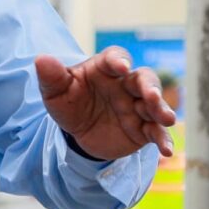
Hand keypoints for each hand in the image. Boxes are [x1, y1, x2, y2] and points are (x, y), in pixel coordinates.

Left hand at [35, 47, 176, 161]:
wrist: (77, 133)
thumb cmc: (69, 102)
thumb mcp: (55, 92)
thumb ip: (51, 77)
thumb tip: (41, 60)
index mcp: (105, 69)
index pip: (116, 58)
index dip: (119, 61)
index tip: (121, 67)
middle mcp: (125, 85)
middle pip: (144, 79)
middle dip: (149, 86)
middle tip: (151, 95)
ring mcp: (136, 106)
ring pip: (154, 105)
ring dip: (162, 110)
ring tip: (167, 118)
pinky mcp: (142, 129)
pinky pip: (156, 132)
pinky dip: (163, 140)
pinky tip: (167, 151)